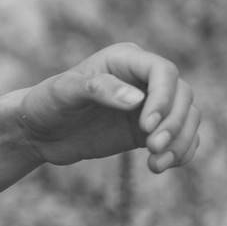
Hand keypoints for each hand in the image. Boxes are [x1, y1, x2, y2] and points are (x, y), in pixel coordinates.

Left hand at [14, 42, 201, 173]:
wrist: (38, 131)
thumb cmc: (46, 103)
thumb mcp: (64, 93)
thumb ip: (98, 89)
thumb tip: (136, 99)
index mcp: (124, 59)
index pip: (164, 72)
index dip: (164, 98)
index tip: (146, 126)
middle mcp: (142, 79)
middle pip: (183, 96)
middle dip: (174, 124)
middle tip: (152, 148)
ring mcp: (149, 105)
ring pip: (188, 118)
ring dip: (180, 142)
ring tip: (156, 164)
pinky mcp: (149, 129)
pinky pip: (181, 138)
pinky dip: (180, 153)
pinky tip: (159, 166)